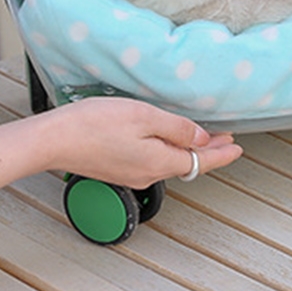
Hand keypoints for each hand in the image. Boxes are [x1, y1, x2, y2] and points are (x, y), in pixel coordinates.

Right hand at [0, 96, 241, 196]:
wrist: (53, 140)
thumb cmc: (94, 124)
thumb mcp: (142, 116)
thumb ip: (175, 128)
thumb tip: (201, 139)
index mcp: (158, 162)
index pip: (200, 161)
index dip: (222, 155)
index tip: (238, 148)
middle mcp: (147, 173)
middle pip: (186, 163)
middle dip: (208, 151)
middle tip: (226, 139)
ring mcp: (130, 173)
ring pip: (168, 162)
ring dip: (187, 150)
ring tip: (200, 135)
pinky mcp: (116, 168)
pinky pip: (151, 160)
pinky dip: (166, 150)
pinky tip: (164, 138)